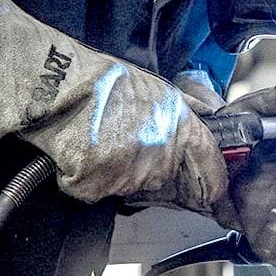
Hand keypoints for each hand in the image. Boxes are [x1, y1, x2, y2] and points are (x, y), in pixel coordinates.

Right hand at [0, 0, 227, 207]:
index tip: (213, 192)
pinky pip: (96, 189)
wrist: (61, 88)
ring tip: (100, 141)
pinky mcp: (99, 186)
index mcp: (180, 127)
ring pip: (130, 185)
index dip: (213, 180)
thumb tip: (214, 111)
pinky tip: (81, 153)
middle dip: (150, 168)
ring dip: (118, 172)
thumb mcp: (160, 87)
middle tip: (126, 144)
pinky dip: (87, 178)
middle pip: (164, 178)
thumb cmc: (106, 83)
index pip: (209, 164)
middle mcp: (160, 154)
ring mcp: (129, 174)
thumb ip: (191, 105)